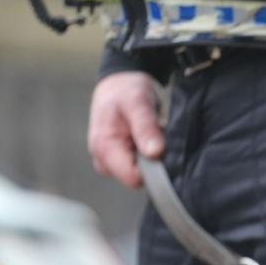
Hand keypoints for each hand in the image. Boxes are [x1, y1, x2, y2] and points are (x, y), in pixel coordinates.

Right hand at [87, 72, 163, 187]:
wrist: (120, 85)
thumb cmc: (127, 90)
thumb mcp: (138, 102)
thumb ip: (146, 128)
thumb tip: (155, 153)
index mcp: (104, 149)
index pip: (134, 178)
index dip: (154, 168)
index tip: (162, 147)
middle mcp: (103, 161)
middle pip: (138, 179)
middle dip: (153, 161)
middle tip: (155, 136)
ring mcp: (110, 163)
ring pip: (141, 175)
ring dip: (151, 158)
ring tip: (150, 135)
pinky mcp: (119, 162)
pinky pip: (140, 168)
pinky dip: (148, 156)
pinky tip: (148, 140)